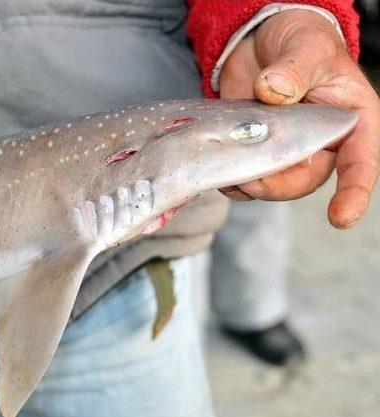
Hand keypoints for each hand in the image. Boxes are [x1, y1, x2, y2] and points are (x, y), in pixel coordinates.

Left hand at [219, 9, 379, 228]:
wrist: (264, 38)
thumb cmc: (301, 39)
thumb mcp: (305, 46)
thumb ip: (294, 69)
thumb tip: (273, 91)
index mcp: (351, 121)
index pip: (360, 162)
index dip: (354, 191)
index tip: (341, 217)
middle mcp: (322, 143)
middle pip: (304, 180)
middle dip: (276, 186)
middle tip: (248, 180)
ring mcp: (286, 149)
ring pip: (272, 183)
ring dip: (249, 184)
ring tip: (227, 172)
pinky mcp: (254, 149)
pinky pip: (245, 174)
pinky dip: (230, 176)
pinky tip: (216, 168)